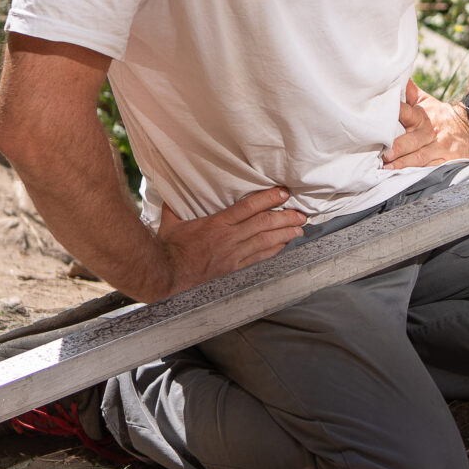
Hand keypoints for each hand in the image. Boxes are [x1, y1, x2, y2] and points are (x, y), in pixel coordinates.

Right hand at [149, 186, 305, 297]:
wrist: (166, 276)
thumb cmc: (169, 249)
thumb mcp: (171, 223)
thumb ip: (175, 206)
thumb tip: (171, 192)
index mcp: (216, 224)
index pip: (248, 208)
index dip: (268, 199)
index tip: (283, 193)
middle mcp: (228, 239)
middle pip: (263, 225)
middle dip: (285, 217)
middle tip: (301, 213)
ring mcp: (233, 256)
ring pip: (265, 243)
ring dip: (284, 235)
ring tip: (299, 229)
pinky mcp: (233, 270)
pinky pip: (258, 259)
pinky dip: (273, 252)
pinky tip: (283, 247)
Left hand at [384, 78, 468, 169]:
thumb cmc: (443, 117)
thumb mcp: (428, 102)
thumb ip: (410, 93)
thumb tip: (396, 77)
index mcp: (422, 117)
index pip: (407, 113)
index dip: (396, 114)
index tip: (379, 117)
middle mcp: (430, 133)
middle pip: (412, 141)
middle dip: (398, 148)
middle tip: (384, 154)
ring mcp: (438, 150)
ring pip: (419, 158)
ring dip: (404, 164)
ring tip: (388, 169)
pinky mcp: (446, 163)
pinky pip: (430, 170)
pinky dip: (418, 175)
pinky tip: (405, 179)